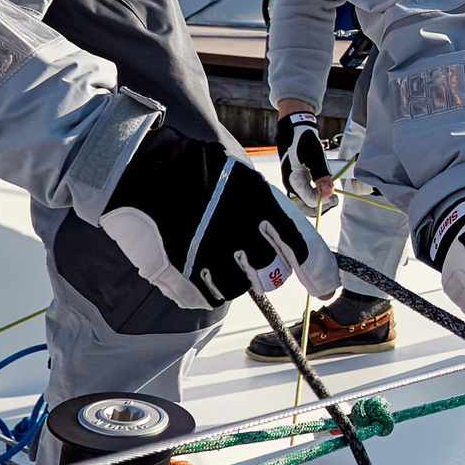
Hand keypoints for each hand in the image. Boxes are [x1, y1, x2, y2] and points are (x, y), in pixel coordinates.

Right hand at [98, 126, 340, 308]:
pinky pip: (206, 295)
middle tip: (242, 250)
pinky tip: (189, 259)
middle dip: (264, 268)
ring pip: (238, 287)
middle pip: (271, 273)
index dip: (320, 272)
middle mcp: (238, 232)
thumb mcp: (240, 178)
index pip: (302, 247)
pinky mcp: (182, 275)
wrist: (136, 168)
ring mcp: (209, 256)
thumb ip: (270, 214)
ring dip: (230, 275)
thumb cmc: (193, 170)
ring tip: (208, 245)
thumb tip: (298, 252)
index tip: (327, 288)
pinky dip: (202, 284)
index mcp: (259, 202)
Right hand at [273, 108, 332, 204]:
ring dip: (320, 203)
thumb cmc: (304, 140)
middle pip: (305, 208)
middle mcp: (292, 186)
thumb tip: (327, 194)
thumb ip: (321, 175)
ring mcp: (294, 184)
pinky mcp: (298, 181)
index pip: (310, 202)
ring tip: (330, 195)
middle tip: (334, 198)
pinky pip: (306, 196)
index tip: (335, 195)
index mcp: (293, 181)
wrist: (295, 130)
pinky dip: (317, 196)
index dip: (325, 201)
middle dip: (322, 207)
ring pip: (306, 204)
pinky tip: (324, 189)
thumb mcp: (315, 156)